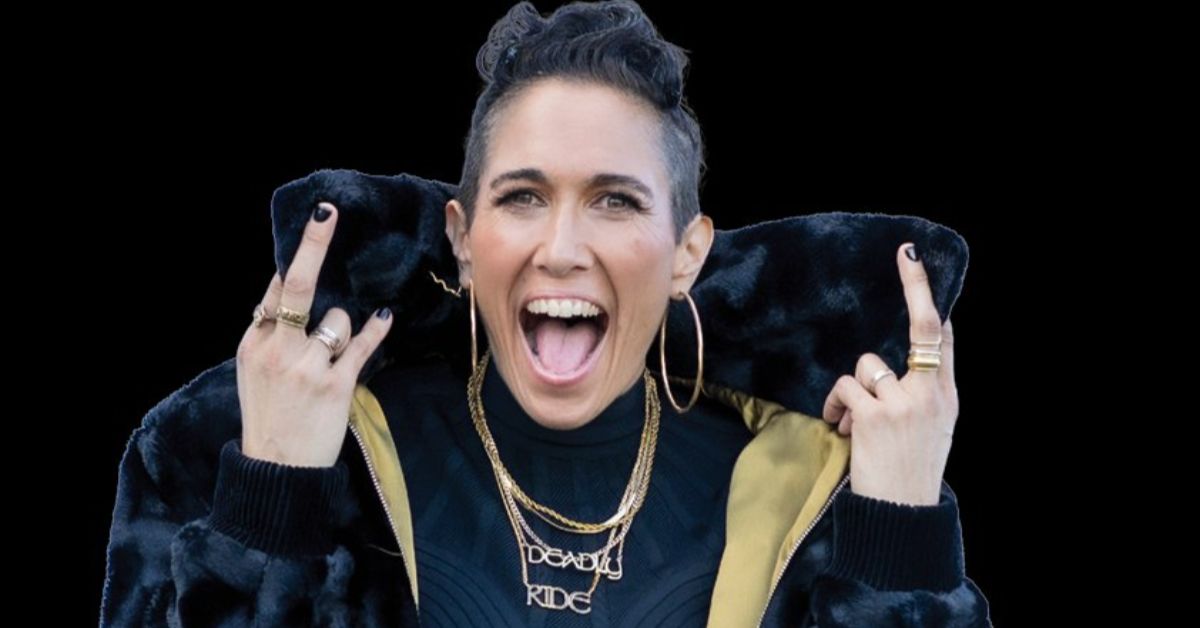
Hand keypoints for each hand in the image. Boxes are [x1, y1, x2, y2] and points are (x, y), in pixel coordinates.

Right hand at [235, 202, 393, 466]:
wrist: (276, 470)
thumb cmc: (270, 415)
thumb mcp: (253, 371)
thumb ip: (270, 333)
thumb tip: (289, 288)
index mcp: (253, 343)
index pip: (276, 289)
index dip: (297, 255)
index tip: (315, 220)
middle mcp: (277, 350)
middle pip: (298, 285)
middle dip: (313, 245)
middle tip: (327, 212)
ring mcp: (306, 368)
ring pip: (337, 317)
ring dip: (343, 326)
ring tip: (329, 356)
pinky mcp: (335, 386)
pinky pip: (361, 344)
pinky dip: (375, 329)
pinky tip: (383, 317)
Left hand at [821, 242, 957, 505]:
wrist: (903, 512)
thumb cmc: (911, 469)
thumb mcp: (932, 427)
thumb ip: (921, 391)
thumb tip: (893, 363)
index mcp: (946, 394)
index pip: (943, 334)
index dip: (929, 293)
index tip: (916, 258)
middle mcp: (932, 392)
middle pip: (918, 328)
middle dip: (912, 288)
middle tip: (905, 251)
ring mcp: (905, 401)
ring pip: (866, 365)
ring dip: (853, 392)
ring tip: (856, 422)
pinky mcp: (875, 415)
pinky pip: (845, 388)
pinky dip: (836, 406)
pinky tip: (844, 427)